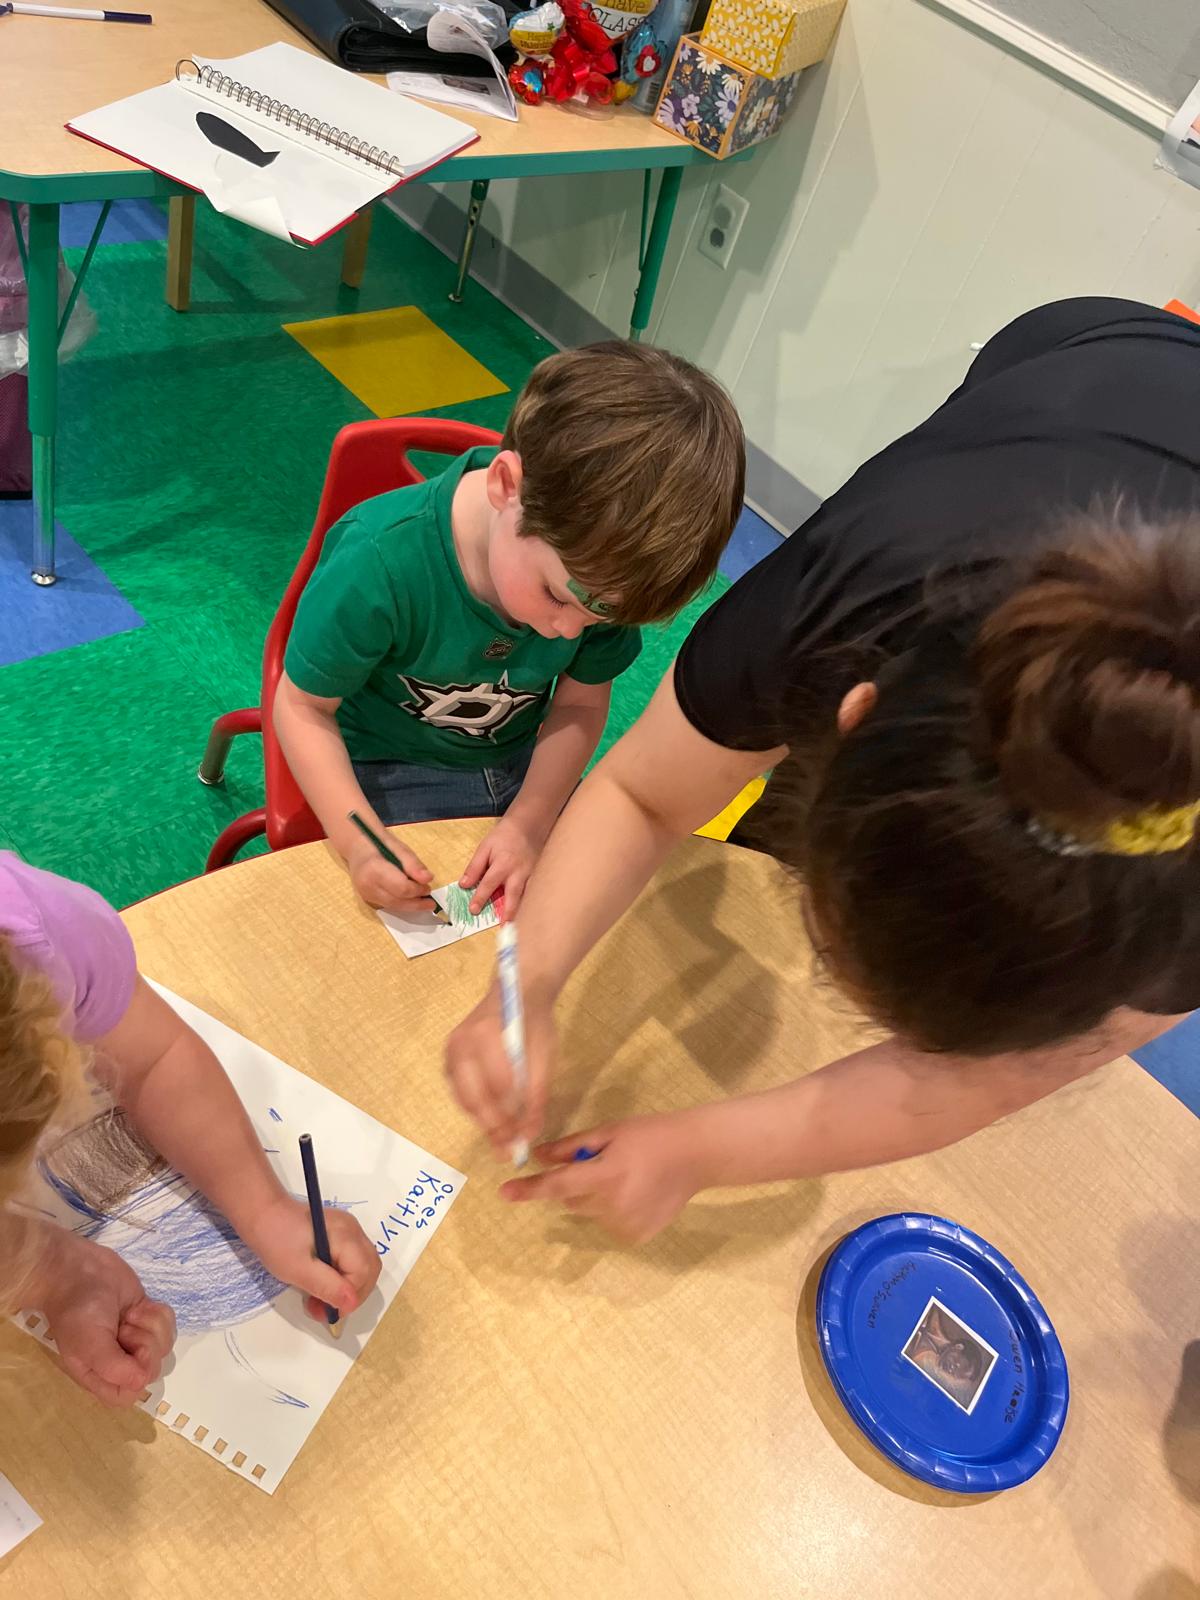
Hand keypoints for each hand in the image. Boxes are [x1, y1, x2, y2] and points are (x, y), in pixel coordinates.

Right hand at [33, 1231, 175, 1406]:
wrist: (77, 1269)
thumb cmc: (78, 1309)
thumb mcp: (88, 1343)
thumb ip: (115, 1368)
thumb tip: (141, 1382)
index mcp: (99, 1375)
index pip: (129, 1394)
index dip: (139, 1374)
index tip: (134, 1351)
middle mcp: (119, 1360)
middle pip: (152, 1368)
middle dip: (145, 1343)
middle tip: (124, 1327)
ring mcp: (135, 1338)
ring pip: (164, 1344)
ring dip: (151, 1325)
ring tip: (128, 1315)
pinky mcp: (146, 1317)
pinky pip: (169, 1323)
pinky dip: (157, 1312)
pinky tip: (138, 1306)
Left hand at [242, 1196, 381, 1326]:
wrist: (262, 1214)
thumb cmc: (277, 1241)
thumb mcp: (298, 1270)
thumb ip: (327, 1286)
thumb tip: (351, 1304)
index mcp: (346, 1236)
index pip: (363, 1273)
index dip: (349, 1297)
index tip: (326, 1312)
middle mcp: (354, 1230)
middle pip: (370, 1269)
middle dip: (352, 1295)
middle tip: (325, 1309)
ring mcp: (349, 1230)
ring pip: (364, 1266)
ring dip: (348, 1289)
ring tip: (321, 1300)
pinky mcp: (341, 1234)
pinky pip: (353, 1260)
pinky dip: (343, 1278)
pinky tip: (322, 1284)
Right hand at [346, 831, 434, 914]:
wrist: (357, 847)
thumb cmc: (379, 843)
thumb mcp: (399, 848)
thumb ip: (413, 864)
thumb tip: (428, 879)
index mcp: (374, 869)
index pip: (401, 888)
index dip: (417, 890)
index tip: (428, 885)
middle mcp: (367, 885)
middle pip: (397, 901)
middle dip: (416, 902)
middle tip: (430, 900)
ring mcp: (365, 894)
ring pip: (393, 907)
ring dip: (410, 906)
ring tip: (424, 901)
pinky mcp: (367, 899)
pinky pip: (388, 905)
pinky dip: (401, 903)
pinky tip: (411, 899)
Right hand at [444, 982, 555, 1153]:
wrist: (517, 992)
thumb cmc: (535, 1023)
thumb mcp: (544, 1057)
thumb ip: (536, 1096)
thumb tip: (529, 1135)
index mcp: (487, 1035)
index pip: (498, 1087)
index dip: (509, 1118)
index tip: (520, 1141)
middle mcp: (461, 1043)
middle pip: (474, 1097)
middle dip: (492, 1128)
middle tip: (507, 1150)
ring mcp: (451, 1050)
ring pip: (463, 1098)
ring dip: (482, 1122)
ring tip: (501, 1141)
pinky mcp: (448, 1057)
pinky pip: (459, 1091)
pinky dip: (474, 1108)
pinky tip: (490, 1120)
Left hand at [459, 813, 547, 917]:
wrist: (529, 825)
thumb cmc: (504, 836)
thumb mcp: (485, 847)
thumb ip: (475, 867)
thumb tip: (464, 885)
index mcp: (503, 864)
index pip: (489, 885)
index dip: (480, 898)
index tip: (473, 910)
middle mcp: (519, 872)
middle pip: (513, 896)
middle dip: (508, 912)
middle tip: (503, 927)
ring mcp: (532, 875)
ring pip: (527, 896)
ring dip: (522, 911)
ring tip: (517, 926)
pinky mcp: (540, 875)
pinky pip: (534, 892)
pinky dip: (531, 903)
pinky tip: (528, 913)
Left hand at [499, 1112, 706, 1242]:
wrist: (697, 1155)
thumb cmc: (651, 1135)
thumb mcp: (610, 1132)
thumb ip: (571, 1148)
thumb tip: (538, 1157)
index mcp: (607, 1175)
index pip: (558, 1185)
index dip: (530, 1189)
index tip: (504, 1193)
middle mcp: (614, 1205)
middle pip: (572, 1201)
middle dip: (577, 1184)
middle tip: (603, 1164)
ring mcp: (627, 1224)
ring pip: (590, 1213)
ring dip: (596, 1198)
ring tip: (626, 1177)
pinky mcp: (637, 1236)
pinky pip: (609, 1223)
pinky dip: (614, 1210)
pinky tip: (637, 1193)